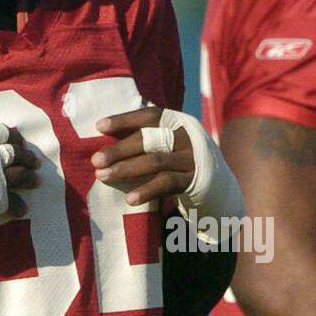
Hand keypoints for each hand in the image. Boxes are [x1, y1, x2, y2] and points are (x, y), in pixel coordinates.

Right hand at [0, 118, 38, 241]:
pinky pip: (14, 203)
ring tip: (37, 180)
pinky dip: (20, 206)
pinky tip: (24, 208)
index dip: (12, 135)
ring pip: (20, 176)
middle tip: (33, 160)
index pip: (1, 131)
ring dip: (30, 178)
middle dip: (26, 156)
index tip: (18, 139)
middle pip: (15, 153)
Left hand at [93, 107, 244, 229]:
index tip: (99, 126)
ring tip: (103, 177)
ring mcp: (193, 159)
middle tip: (96, 161)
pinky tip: (129, 199)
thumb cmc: (180, 164)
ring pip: (155, 161)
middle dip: (119, 149)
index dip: (125, 119)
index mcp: (178, 123)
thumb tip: (103, 142)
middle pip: (149, 138)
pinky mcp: (196, 181)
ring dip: (126, 169)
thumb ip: (145, 140)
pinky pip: (167, 183)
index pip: (150, 115)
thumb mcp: (167, 146)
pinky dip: (146, 190)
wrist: (219, 189)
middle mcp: (187, 137)